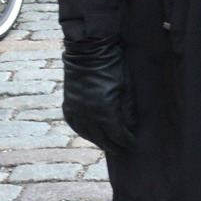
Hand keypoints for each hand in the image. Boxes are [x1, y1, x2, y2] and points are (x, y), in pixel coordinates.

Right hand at [63, 37, 135, 156]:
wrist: (88, 52)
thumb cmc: (112, 68)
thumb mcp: (126, 88)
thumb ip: (128, 110)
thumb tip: (131, 127)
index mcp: (105, 112)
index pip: (117, 134)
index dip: (126, 141)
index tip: (132, 144)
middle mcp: (88, 115)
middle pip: (102, 138)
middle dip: (113, 144)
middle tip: (121, 149)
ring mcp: (76, 111)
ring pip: (87, 134)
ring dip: (97, 140)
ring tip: (106, 144)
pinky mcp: (68, 105)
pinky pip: (75, 125)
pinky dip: (83, 132)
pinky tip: (89, 134)